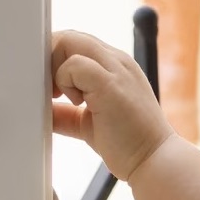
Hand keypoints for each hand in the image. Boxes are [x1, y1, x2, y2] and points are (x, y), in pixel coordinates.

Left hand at [51, 30, 173, 180]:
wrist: (156, 163)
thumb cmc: (130, 147)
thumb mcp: (89, 124)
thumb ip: (67, 114)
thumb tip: (43, 112)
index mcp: (116, 67)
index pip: (77, 44)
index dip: (56, 61)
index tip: (52, 90)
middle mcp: (117, 62)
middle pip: (69, 37)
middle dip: (49, 60)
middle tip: (51, 92)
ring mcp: (116, 70)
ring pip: (69, 41)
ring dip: (55, 69)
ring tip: (62, 97)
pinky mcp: (110, 84)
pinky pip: (74, 64)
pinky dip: (64, 82)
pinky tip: (76, 104)